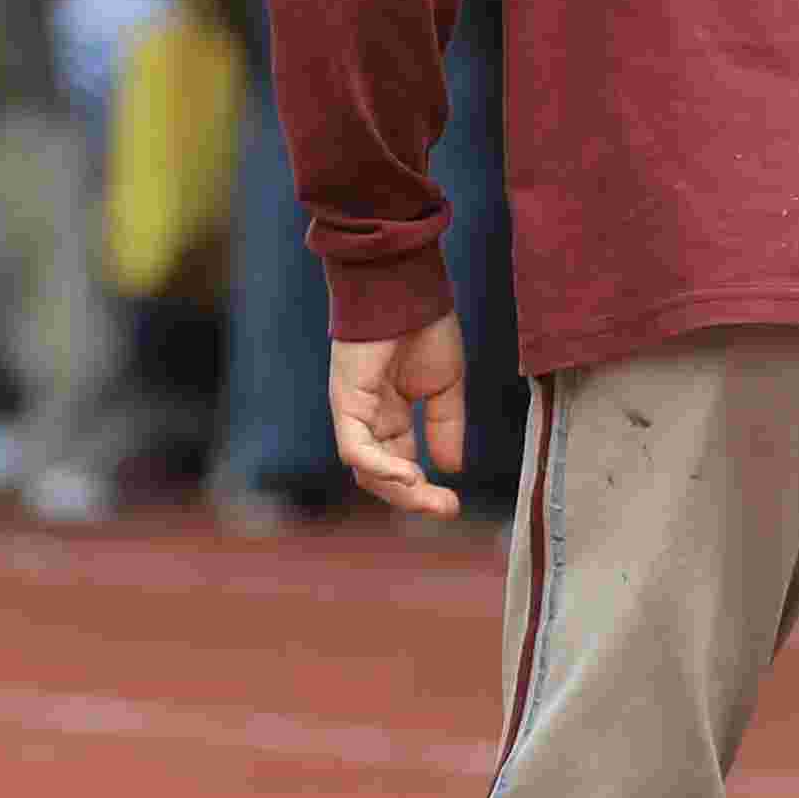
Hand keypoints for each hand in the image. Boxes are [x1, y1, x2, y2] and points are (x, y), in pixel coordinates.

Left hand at [330, 315, 468, 516]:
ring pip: (366, 469)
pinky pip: (355, 447)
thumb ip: (445, 428)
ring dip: (398, 490)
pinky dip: (379, 467)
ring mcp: (354, 412)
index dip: (425, 491)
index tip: (454, 505)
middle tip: (446, 510)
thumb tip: (451, 469)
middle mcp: (369, 419)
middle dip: (414, 499)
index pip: (402, 465)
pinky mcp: (345, 401)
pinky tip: (409, 475)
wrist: (408, 288)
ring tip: (429, 497)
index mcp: (391, 416)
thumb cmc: (424, 327)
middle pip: (382, 476)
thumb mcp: (444, 387)